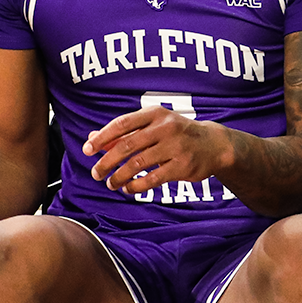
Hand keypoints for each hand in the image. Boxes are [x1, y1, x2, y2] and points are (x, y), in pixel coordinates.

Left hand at [84, 105, 228, 193]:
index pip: (121, 124)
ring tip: (111, 183)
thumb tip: (92, 138)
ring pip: (138, 164)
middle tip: (96, 173)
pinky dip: (136, 185)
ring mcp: (176, 146)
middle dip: (107, 162)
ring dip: (119, 176)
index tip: (87, 151)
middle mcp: (166, 127)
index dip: (102, 138)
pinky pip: (153, 178)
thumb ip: (124, 133)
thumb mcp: (153, 126)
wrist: (214, 144)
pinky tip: (128, 189)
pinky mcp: (183, 165)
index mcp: (155, 114)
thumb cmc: (177, 134)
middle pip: (127, 146)